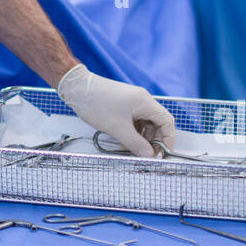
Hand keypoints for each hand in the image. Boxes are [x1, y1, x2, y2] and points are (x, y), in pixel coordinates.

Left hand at [55, 64, 175, 157]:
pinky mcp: (123, 105)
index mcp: (145, 102)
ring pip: (145, 124)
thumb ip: (136, 144)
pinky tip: (127, 142)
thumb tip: (149, 156)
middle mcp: (141, 101)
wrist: (77, 88)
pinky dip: (134, 133)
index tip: (164, 154)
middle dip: (155, 141)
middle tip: (148, 156)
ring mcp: (132, 102)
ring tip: (136, 151)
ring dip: (143, 138)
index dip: (168, 139)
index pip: (167, 121)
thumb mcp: (118, 128)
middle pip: (157, 123)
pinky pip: (135, 121)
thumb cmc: (96, 103)